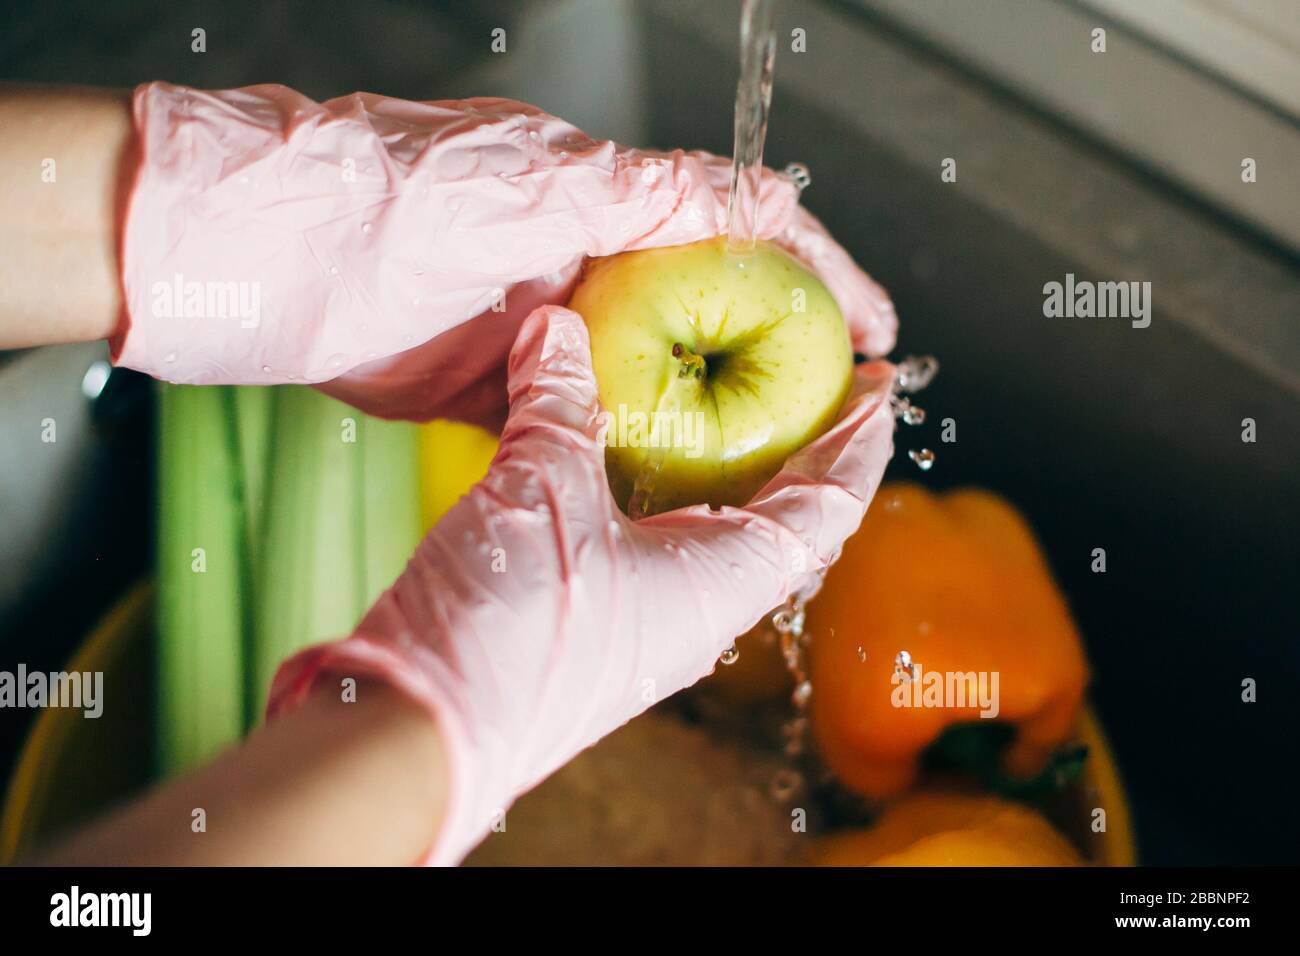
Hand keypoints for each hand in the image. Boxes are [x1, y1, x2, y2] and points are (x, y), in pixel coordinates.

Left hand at [114, 83, 896, 425]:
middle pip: (705, 313)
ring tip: (767, 466)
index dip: (819, 273)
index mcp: (605, 204)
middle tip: (838, 410)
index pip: (740, 230)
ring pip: (650, 379)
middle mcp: (585, 266)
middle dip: (775, 359)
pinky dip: (620, 453)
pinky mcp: (500, 389)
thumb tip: (754, 198)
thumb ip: (644, 191)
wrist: (268, 259)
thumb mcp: (533, 181)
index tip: (878, 324)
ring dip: (703, 418)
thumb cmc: (393, 194)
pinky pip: (582, 425)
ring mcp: (544, 332)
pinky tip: (662, 488)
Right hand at [267, 305, 896, 864]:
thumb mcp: (541, 492)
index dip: (860, 441)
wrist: (422, 732)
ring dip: (728, 469)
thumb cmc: (508, 630)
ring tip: (726, 403)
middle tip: (809, 379)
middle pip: (782, 520)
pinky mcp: (592, 619)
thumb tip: (558, 328)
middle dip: (802, 448)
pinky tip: (629, 451)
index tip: (881, 383)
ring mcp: (646, 618)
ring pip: (713, 532)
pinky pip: (650, 542)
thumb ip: (557, 403)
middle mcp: (698, 608)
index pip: (828, 507)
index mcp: (722, 584)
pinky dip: (656, 489)